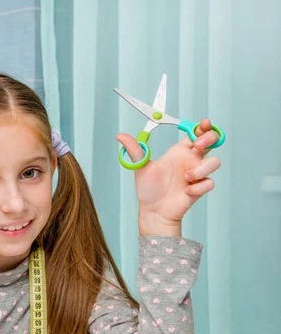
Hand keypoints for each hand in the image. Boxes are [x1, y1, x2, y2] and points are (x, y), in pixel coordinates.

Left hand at [116, 119, 220, 235]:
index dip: (202, 126)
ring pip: (214, 162)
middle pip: (211, 141)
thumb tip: (120, 136)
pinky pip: (209, 183)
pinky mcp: (200, 188)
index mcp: (178, 152)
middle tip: (198, 146)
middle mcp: (190, 160)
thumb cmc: (148, 189)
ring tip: (185, 177)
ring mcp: (197, 174)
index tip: (203, 123)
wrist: (153, 211)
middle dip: (210, 138)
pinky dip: (198, 187)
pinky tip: (186, 191)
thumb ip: (135, 150)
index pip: (195, 133)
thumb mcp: (140, 167)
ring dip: (200, 168)